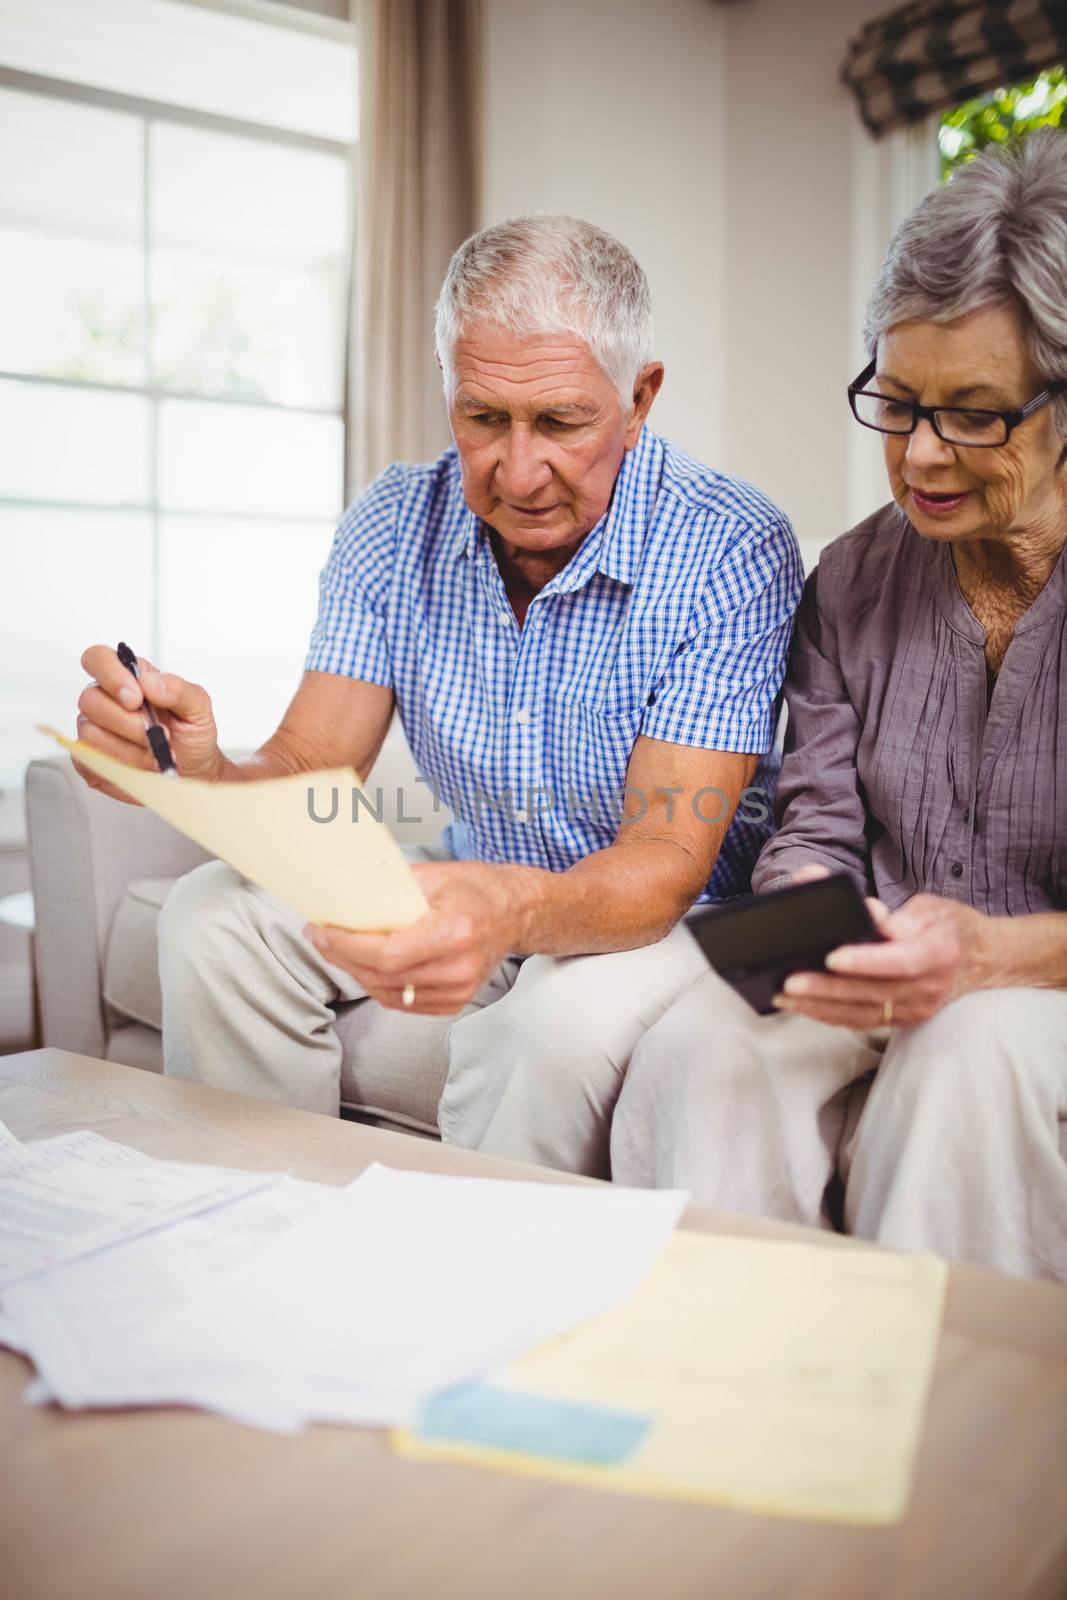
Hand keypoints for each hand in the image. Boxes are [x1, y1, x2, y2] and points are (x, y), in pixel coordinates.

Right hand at [74, 644, 221, 802]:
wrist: (194, 772)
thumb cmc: (192, 735)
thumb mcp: (198, 707)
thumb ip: (178, 689)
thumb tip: (148, 682)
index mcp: (129, 678)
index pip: (98, 658)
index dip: (111, 675)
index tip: (136, 699)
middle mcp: (106, 701)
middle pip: (90, 700)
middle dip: (128, 722)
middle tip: (159, 734)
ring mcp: (95, 730)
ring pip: (90, 734)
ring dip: (130, 749)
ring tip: (156, 754)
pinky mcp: (90, 761)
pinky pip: (91, 761)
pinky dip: (122, 768)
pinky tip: (141, 768)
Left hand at [304, 861, 521, 1014]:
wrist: (518, 913)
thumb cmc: (479, 889)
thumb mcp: (436, 874)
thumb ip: (392, 885)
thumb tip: (346, 889)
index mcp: (456, 932)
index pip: (387, 954)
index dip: (347, 947)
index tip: (321, 930)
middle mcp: (459, 967)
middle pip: (383, 976)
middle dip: (342, 957)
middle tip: (318, 936)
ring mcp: (458, 990)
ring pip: (387, 993)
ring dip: (355, 972)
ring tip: (335, 948)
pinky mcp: (454, 1001)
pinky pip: (402, 1002)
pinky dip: (377, 984)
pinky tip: (364, 965)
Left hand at [772, 893, 991, 1029]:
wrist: (984, 960)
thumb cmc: (951, 927)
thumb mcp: (933, 908)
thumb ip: (902, 915)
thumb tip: (871, 917)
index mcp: (939, 953)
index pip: (899, 961)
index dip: (865, 961)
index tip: (832, 955)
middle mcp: (929, 987)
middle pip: (873, 992)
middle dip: (827, 988)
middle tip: (789, 981)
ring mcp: (917, 1008)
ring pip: (864, 1013)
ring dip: (821, 1007)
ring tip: (784, 996)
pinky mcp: (904, 1019)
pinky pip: (864, 1021)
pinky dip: (831, 1015)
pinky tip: (803, 1007)